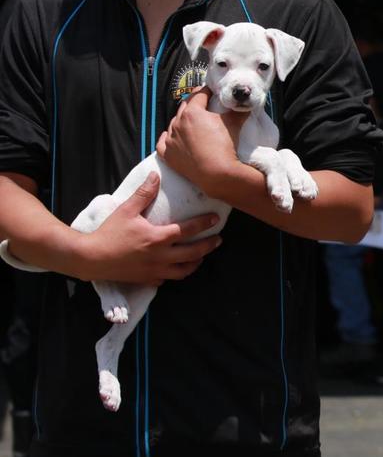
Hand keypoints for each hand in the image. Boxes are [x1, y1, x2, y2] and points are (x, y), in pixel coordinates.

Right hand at [77, 172, 222, 284]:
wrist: (90, 258)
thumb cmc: (108, 233)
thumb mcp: (126, 210)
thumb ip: (143, 194)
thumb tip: (155, 175)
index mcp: (157, 238)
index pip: (187, 231)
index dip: (204, 224)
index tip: (216, 219)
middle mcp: (160, 257)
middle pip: (193, 253)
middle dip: (209, 246)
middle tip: (218, 240)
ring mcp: (155, 271)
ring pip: (184, 272)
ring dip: (196, 263)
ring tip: (201, 256)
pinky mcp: (147, 280)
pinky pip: (167, 279)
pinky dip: (175, 273)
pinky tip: (177, 268)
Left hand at [156, 88, 248, 194]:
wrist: (217, 173)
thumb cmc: (224, 147)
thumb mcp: (233, 123)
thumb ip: (237, 110)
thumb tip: (244, 105)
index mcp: (192, 112)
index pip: (199, 95)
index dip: (206, 91)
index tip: (210, 91)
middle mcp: (178, 123)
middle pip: (184, 107)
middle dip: (194, 104)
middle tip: (203, 106)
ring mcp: (172, 139)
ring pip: (174, 124)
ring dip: (182, 122)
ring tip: (193, 125)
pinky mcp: (168, 155)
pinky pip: (163, 143)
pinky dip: (168, 139)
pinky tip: (173, 138)